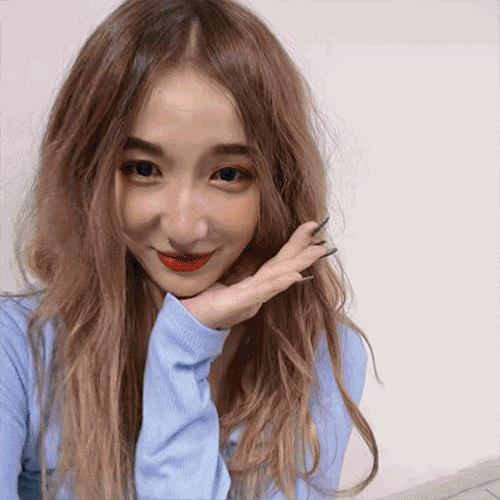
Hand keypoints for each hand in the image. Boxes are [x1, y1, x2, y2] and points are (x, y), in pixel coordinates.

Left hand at [179, 221, 328, 330]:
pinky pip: (262, 291)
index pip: (278, 261)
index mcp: (254, 285)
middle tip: (323, 238)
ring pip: (278, 277)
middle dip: (304, 251)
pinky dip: (279, 283)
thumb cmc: (206, 305)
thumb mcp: (223, 283)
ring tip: (316, 252)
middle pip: (283, 266)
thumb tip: (249, 260)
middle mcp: (257, 291)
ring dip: (299, 264)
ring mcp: (250, 299)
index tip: (311, 228)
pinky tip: (294, 275)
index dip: (295, 245)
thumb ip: (238, 273)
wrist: (189, 324)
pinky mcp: (239, 305)